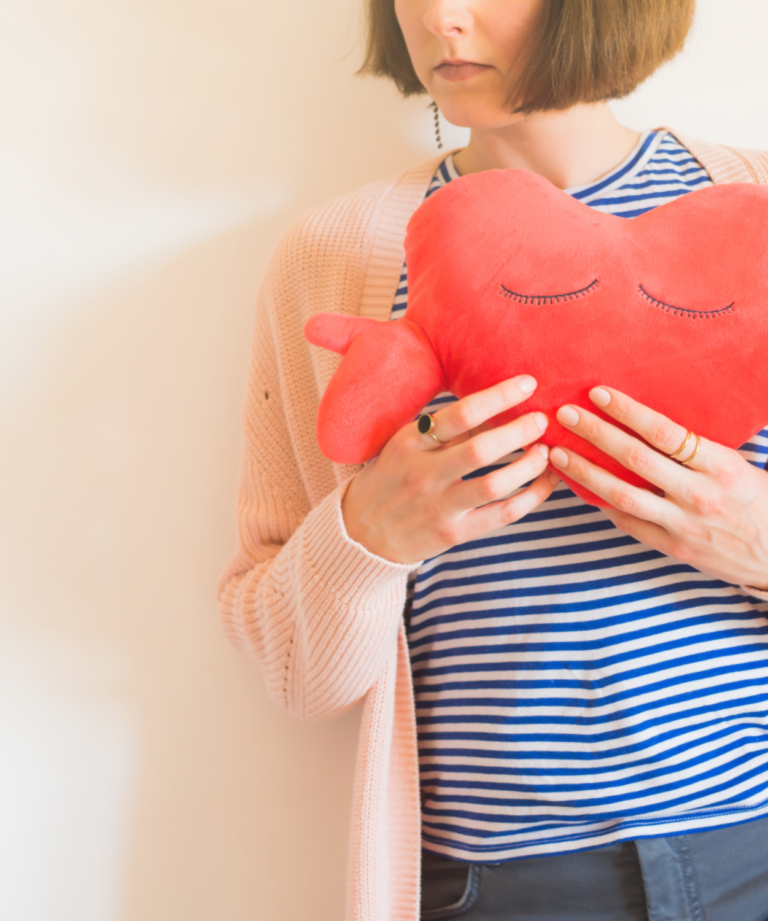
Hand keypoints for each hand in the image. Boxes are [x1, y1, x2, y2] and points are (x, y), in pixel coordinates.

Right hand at [342, 376, 559, 564]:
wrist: (361, 534)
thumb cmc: (391, 480)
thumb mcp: (405, 447)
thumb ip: (445, 430)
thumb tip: (495, 406)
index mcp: (410, 443)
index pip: (460, 414)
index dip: (498, 396)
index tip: (527, 383)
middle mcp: (423, 474)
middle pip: (481, 449)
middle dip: (520, 430)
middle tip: (542, 420)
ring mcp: (438, 506)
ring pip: (495, 484)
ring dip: (529, 465)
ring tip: (546, 452)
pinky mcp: (453, 533)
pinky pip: (502, 515)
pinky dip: (531, 498)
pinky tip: (545, 484)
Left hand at [550, 386, 767, 587]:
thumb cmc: (760, 502)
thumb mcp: (739, 466)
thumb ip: (697, 450)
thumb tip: (646, 424)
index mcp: (720, 465)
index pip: (664, 432)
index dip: (627, 411)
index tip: (598, 393)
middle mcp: (699, 494)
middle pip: (635, 459)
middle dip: (595, 434)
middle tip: (565, 415)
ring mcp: (684, 524)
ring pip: (622, 495)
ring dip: (585, 473)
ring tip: (558, 454)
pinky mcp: (674, 549)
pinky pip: (629, 524)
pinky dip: (603, 505)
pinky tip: (581, 488)